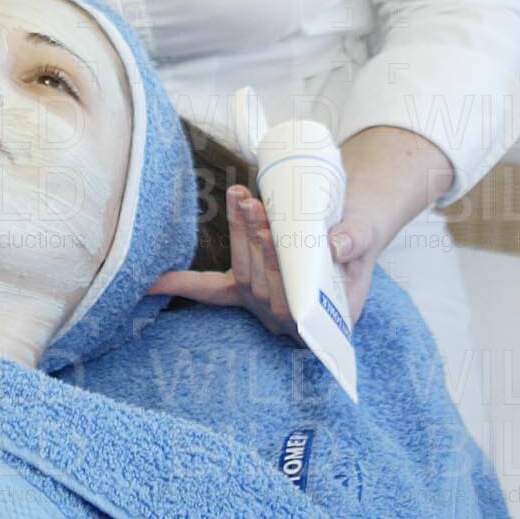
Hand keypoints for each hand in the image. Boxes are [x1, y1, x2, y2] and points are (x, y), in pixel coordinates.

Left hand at [148, 186, 385, 333]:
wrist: (350, 232)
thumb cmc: (357, 238)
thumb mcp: (365, 236)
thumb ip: (355, 239)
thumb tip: (336, 243)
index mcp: (323, 318)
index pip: (294, 300)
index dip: (278, 265)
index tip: (270, 232)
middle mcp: (289, 320)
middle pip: (266, 285)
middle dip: (256, 240)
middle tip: (253, 202)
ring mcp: (265, 307)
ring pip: (244, 277)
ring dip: (239, 236)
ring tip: (241, 198)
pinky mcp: (245, 291)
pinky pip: (212, 292)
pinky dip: (184, 285)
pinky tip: (154, 281)